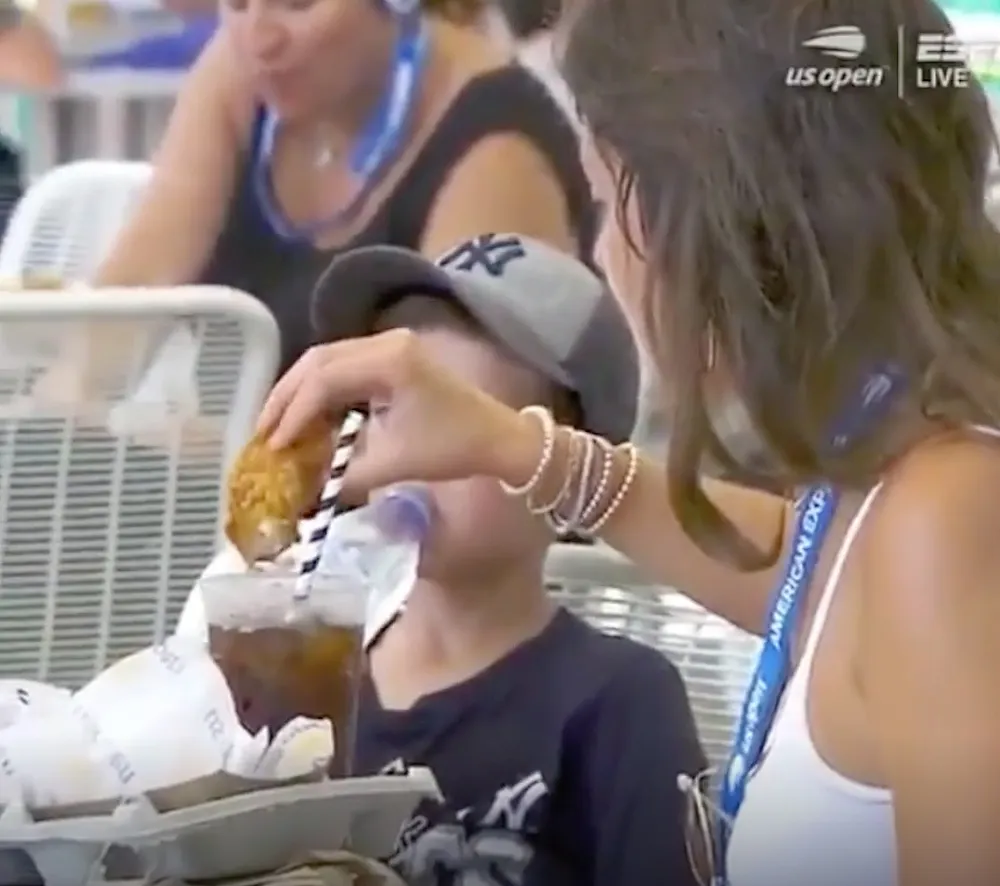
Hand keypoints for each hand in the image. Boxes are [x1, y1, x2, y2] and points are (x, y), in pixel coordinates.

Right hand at [257, 330, 542, 494]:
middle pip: (318, 361)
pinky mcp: (394, 355)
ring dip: (300, 392)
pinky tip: (309, 417)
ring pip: (328, 360)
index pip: (325, 380)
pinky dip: (322, 390)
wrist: (499, 437)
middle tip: (263, 432)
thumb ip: (343, 476)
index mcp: (390, 361)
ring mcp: (391, 344)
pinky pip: (345, 366)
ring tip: (277, 426)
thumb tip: (301, 495)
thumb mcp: (394, 463)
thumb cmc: (452, 448)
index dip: (294, 413)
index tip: (273, 446)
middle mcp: (387, 342)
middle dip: (286, 397)